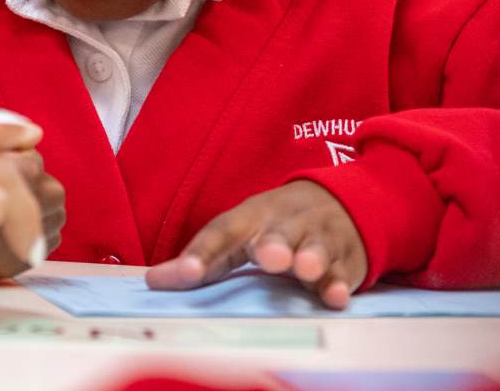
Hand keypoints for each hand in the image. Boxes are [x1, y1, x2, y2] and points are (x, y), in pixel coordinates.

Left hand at [145, 179, 365, 308]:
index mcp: (251, 216)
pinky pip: (343, 271)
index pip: (222, 231)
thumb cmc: (276, 226)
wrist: (342, 203)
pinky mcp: (346, 259)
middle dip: (272, 245)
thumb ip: (203, 258)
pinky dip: (340, 283)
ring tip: (303, 269)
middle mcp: (285, 222)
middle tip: (265, 258)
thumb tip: (152, 282)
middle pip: (277, 232)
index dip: (201, 252)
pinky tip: (336, 296)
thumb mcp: (241, 233)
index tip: (182, 274)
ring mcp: (319, 238)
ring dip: (309, 257)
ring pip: (315, 246)